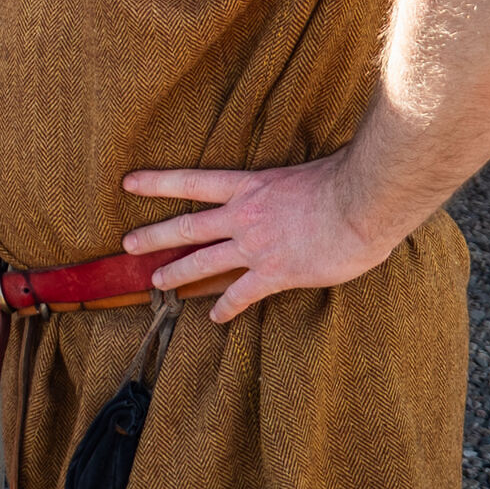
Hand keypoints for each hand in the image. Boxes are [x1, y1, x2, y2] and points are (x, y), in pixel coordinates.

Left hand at [121, 153, 403, 322]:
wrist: (362, 203)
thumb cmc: (343, 181)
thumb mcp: (303, 171)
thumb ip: (285, 186)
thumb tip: (291, 191)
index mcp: (248, 186)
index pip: (191, 181)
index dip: (157, 183)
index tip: (128, 183)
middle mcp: (243, 215)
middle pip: (187, 227)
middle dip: (154, 236)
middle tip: (127, 244)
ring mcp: (255, 246)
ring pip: (204, 262)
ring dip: (178, 273)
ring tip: (156, 283)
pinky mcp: (274, 272)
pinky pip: (242, 294)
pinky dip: (226, 308)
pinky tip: (214, 318)